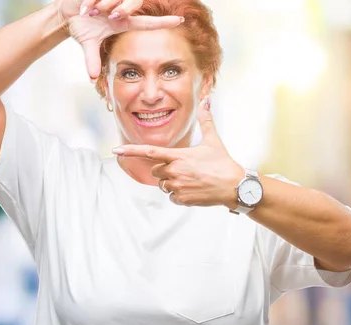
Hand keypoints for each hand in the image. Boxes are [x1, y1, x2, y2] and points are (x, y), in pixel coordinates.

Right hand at [56, 0, 183, 78]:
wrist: (67, 11)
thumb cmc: (81, 26)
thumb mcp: (88, 43)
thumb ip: (92, 60)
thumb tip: (92, 78)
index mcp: (123, 22)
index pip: (147, 23)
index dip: (163, 23)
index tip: (180, 21)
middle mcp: (121, 9)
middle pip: (130, 6)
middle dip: (119, 9)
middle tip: (104, 16)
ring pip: (113, 0)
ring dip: (100, 6)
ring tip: (90, 12)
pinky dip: (90, 2)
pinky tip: (85, 6)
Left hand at [113, 97, 244, 208]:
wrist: (234, 186)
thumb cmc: (223, 162)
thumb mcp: (213, 140)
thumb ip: (205, 120)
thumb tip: (206, 100)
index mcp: (178, 156)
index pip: (149, 152)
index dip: (131, 151)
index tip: (116, 150)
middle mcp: (175, 171)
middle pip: (156, 171)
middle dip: (165, 170)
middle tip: (184, 168)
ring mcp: (178, 186)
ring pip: (163, 185)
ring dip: (172, 183)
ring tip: (191, 179)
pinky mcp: (182, 199)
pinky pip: (171, 197)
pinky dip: (179, 195)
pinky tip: (193, 190)